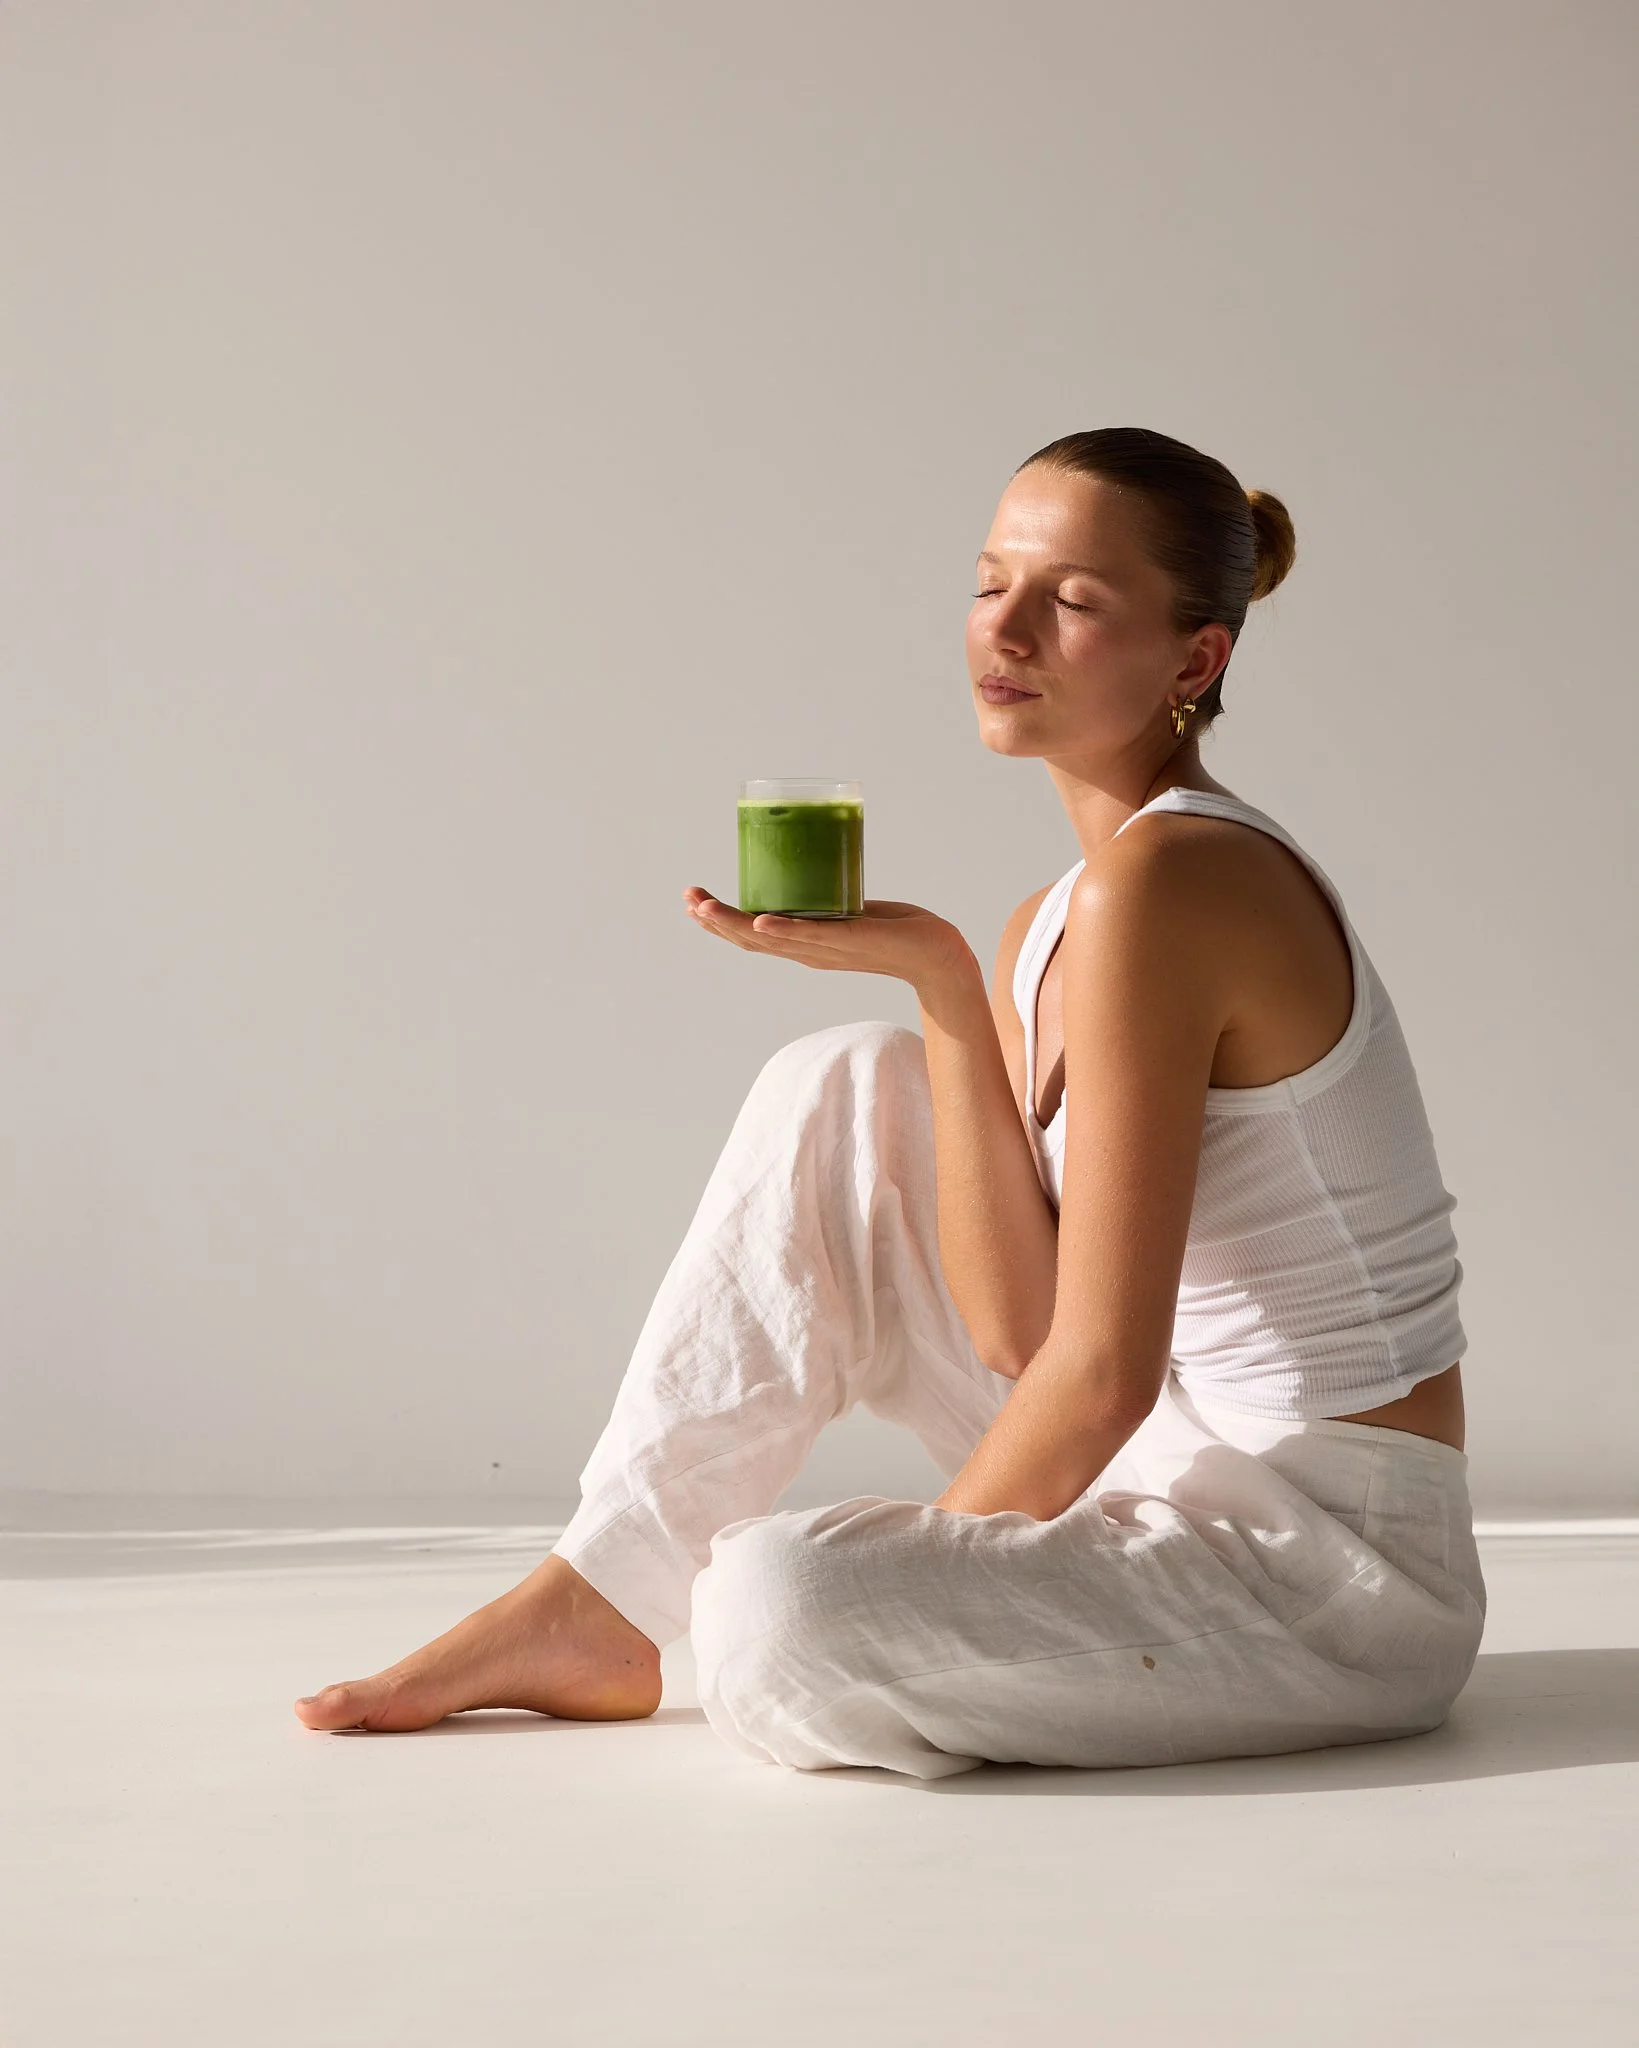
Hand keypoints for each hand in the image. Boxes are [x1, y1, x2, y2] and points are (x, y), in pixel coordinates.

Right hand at [682, 886, 975, 995]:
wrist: (937, 954)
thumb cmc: (898, 932)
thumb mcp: (851, 912)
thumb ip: (830, 901)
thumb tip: (814, 864)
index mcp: (804, 946)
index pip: (750, 938)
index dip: (719, 923)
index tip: (694, 902)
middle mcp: (809, 953)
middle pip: (748, 942)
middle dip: (715, 921)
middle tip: (689, 899)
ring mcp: (826, 949)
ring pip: (770, 940)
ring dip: (735, 924)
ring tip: (706, 906)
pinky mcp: (849, 940)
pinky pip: (810, 936)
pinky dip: (783, 930)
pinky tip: (759, 922)